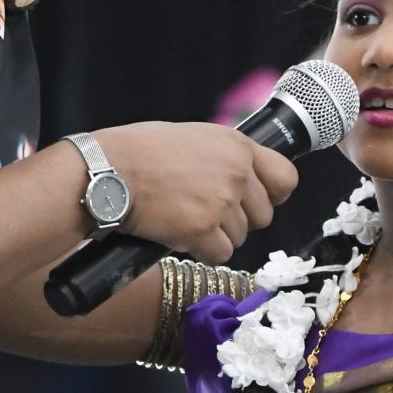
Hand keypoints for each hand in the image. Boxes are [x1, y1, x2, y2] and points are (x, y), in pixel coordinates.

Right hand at [94, 122, 298, 264]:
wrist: (107, 171)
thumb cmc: (140, 153)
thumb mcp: (194, 138)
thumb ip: (226, 156)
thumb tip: (249, 178)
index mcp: (237, 145)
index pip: (286, 178)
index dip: (272, 195)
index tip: (256, 200)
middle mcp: (236, 173)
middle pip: (263, 216)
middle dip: (238, 220)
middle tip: (205, 212)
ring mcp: (221, 202)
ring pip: (240, 238)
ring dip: (216, 235)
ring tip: (184, 217)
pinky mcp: (203, 230)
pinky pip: (221, 254)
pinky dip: (202, 250)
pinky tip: (179, 233)